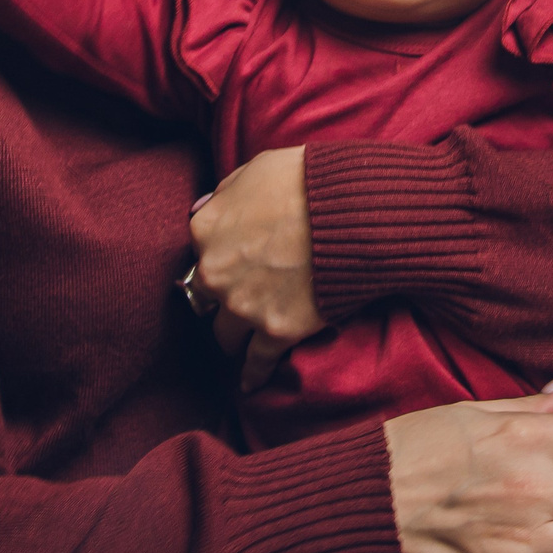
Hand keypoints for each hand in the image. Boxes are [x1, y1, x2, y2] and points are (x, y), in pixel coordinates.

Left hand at [186, 146, 325, 390]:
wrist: (353, 212)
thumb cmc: (308, 180)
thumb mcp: (255, 169)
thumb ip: (226, 195)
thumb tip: (208, 210)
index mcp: (205, 231)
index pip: (198, 254)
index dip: (218, 259)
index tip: (231, 265)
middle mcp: (215, 272)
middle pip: (206, 299)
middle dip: (221, 299)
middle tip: (241, 298)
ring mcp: (244, 305)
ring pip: (225, 335)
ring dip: (235, 335)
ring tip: (244, 340)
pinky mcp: (276, 331)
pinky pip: (256, 362)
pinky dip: (253, 374)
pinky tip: (250, 383)